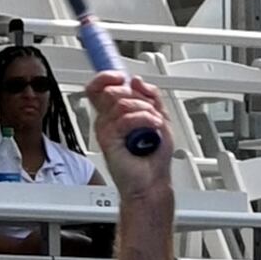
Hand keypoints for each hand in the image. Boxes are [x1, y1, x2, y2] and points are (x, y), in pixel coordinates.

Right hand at [88, 67, 171, 187]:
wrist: (152, 182)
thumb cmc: (154, 157)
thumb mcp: (160, 118)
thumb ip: (151, 96)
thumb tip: (136, 80)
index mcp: (116, 113)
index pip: (100, 87)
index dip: (106, 77)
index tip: (120, 77)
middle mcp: (108, 119)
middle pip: (110, 90)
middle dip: (136, 96)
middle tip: (148, 110)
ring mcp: (106, 129)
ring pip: (122, 102)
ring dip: (145, 111)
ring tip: (153, 124)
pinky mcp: (108, 140)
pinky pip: (125, 119)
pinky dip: (144, 120)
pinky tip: (152, 128)